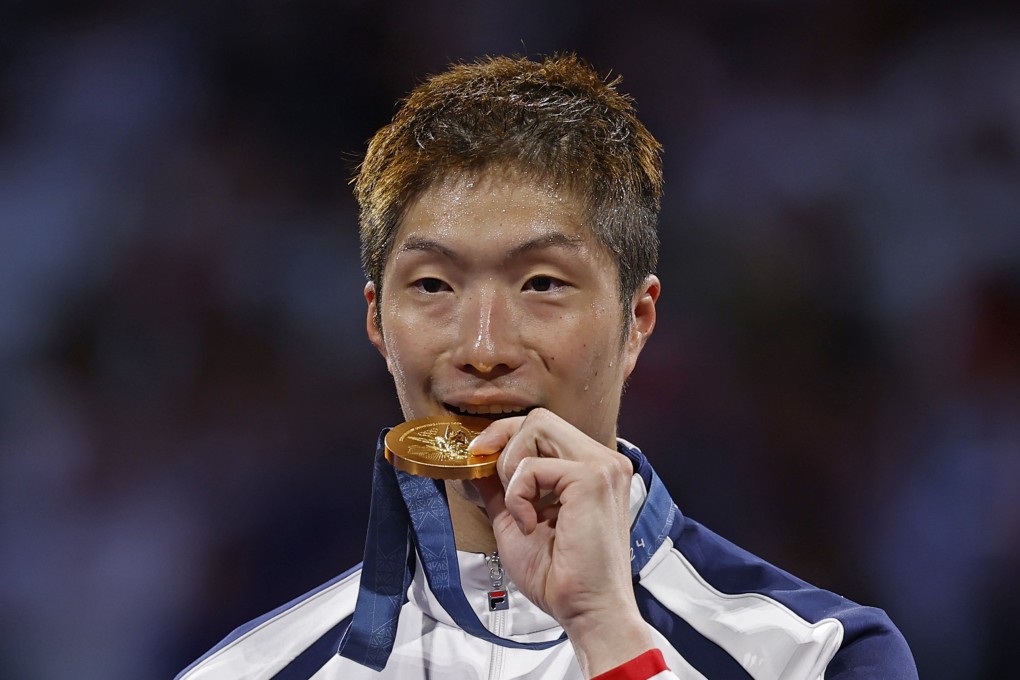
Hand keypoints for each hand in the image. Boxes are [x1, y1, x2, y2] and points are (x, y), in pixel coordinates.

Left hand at [469, 409, 654, 677]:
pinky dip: (518, 495)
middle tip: (494, 480)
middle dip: (505, 444)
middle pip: (539, 419)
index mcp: (592, 468)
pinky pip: (532, 467)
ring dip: (512, 468)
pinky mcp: (592, 479)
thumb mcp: (516, 520)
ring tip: (520, 509)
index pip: (543, 427)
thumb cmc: (560, 576)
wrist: (586, 610)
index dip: (506, 436)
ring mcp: (602, 466)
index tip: (478, 455)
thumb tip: (476, 460)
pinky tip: (530, 524)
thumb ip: (502, 488)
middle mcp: (603, 460)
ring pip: (537, 428)